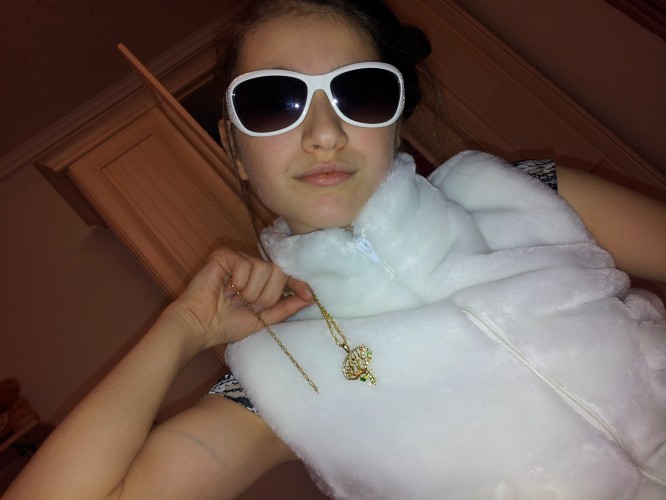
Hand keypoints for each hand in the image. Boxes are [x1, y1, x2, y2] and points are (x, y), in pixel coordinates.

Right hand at [161, 248, 312, 350]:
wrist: (199, 326)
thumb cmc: (226, 324)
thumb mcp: (262, 319)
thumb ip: (285, 307)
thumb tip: (310, 298)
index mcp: (262, 281)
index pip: (285, 274)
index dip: (297, 282)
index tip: (308, 294)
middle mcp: (252, 266)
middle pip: (278, 271)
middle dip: (267, 295)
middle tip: (249, 305)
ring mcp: (239, 259)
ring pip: (263, 268)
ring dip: (250, 291)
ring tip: (234, 299)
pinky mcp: (224, 255)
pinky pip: (245, 263)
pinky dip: (238, 282)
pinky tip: (225, 288)